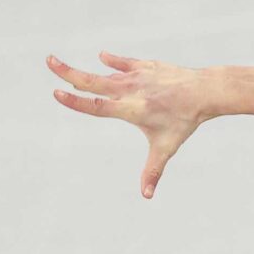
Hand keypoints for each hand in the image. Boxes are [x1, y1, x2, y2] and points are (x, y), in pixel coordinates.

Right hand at [48, 52, 214, 198]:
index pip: (97, 107)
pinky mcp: (145, 66)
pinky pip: (124, 62)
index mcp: (131, 109)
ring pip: (107, 73)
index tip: (56, 93)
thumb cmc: (185, 121)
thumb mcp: (166, 147)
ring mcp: (137, 76)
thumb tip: (147, 196)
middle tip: (49, 60)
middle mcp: (130, 90)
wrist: (204, 91)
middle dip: (69, 72)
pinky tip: (103, 57)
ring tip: (69, 72)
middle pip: (93, 81)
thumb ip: (152, 171)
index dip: (75, 102)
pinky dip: (113, 61)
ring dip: (87, 73)